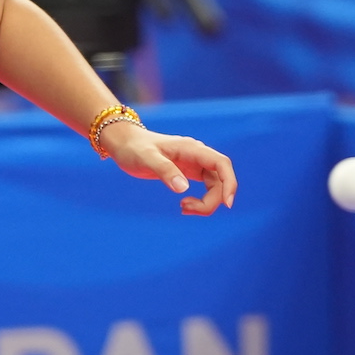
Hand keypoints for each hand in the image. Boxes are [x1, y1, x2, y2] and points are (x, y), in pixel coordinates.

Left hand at [102, 120, 235, 215]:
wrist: (125, 144)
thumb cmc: (134, 149)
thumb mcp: (146, 159)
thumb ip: (165, 171)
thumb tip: (183, 188)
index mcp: (192, 149)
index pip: (221, 164)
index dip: (229, 183)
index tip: (226, 204)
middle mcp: (198, 155)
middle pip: (221, 179)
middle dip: (212, 200)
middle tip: (186, 209)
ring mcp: (196, 163)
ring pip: (215, 186)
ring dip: (206, 202)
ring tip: (182, 208)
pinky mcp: (190, 171)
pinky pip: (207, 188)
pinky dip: (200, 200)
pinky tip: (183, 205)